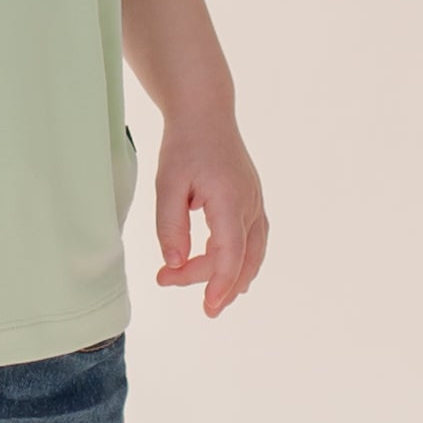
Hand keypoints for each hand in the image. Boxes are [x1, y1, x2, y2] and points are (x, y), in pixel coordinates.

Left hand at [152, 115, 266, 317]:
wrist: (206, 114)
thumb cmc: (184, 146)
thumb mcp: (167, 185)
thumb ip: (170, 226)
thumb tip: (175, 264)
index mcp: (229, 199)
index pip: (230, 253)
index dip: (219, 283)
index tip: (207, 307)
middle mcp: (250, 204)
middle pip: (241, 259)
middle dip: (211, 281)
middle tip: (166, 280)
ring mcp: (256, 204)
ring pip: (253, 254)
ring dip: (232, 278)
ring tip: (207, 296)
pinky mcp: (254, 202)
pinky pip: (254, 242)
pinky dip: (242, 262)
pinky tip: (228, 276)